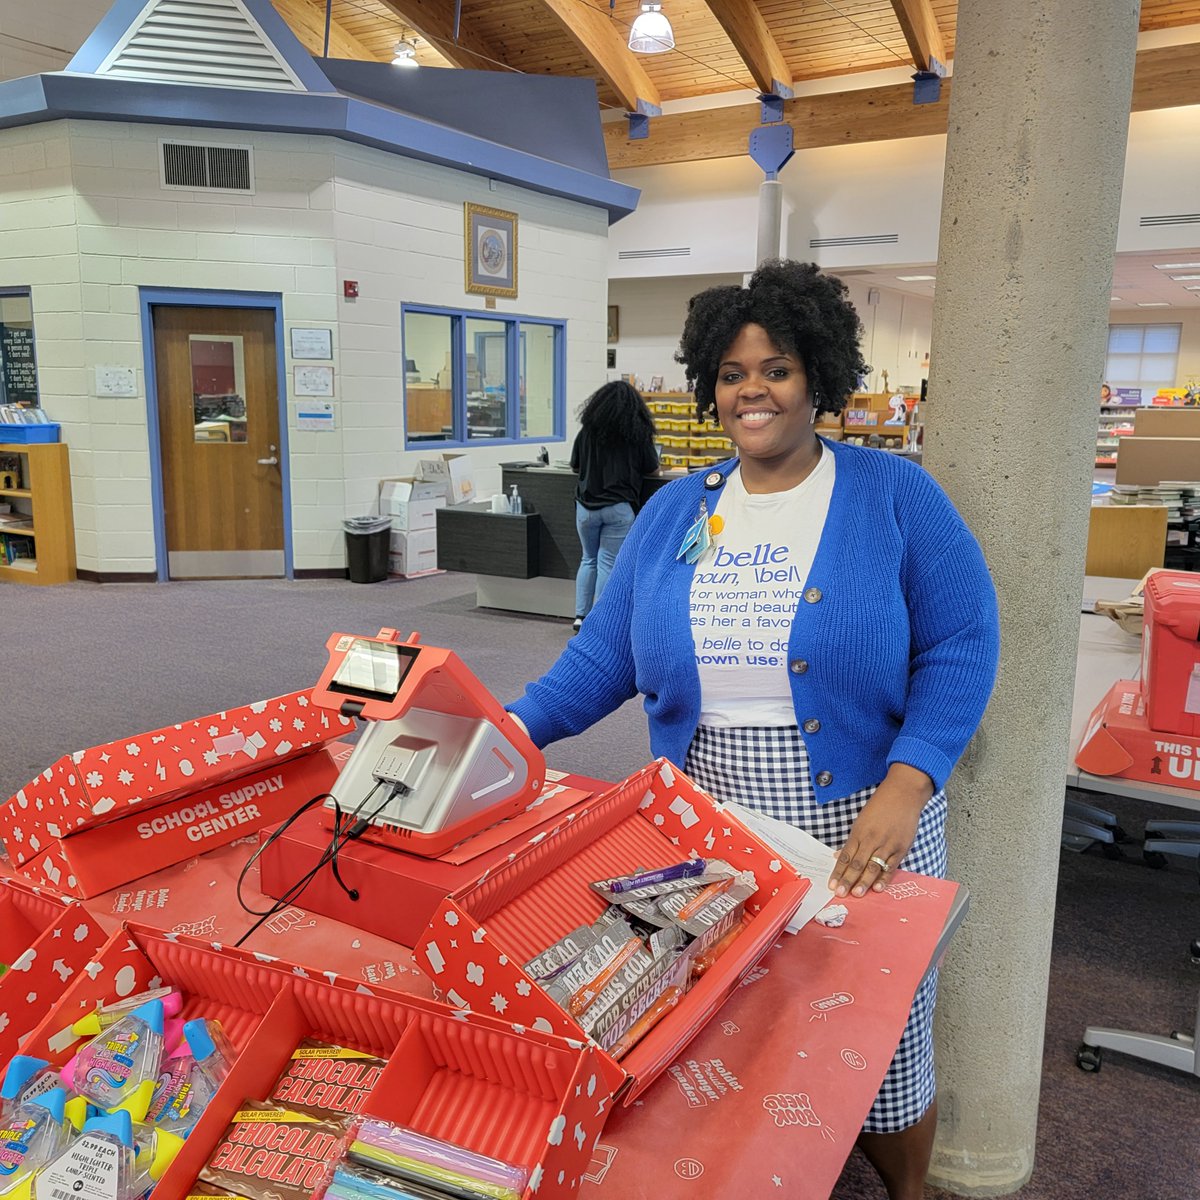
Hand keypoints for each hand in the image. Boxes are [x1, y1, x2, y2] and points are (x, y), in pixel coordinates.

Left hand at [827, 764, 932, 898]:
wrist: (903, 795)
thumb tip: (838, 857)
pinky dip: (884, 878)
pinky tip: (878, 888)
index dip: (838, 872)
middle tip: (841, 894)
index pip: (845, 856)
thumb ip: (852, 841)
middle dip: (848, 880)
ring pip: (873, 867)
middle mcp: (871, 839)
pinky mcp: (901, 848)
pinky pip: (891, 866)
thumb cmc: (880, 806)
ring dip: (864, 882)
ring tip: (857, 894)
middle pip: (857, 863)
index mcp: (859, 832)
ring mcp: (887, 844)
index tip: (832, 885)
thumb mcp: (861, 821)